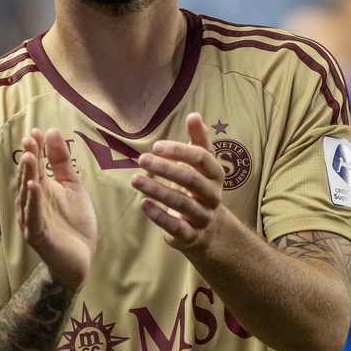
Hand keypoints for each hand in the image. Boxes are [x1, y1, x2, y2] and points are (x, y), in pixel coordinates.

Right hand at [16, 127, 97, 289]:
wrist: (81, 258)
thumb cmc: (73, 222)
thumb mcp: (72, 185)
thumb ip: (61, 161)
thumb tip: (51, 131)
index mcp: (40, 190)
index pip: (34, 165)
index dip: (35, 149)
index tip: (36, 131)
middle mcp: (32, 203)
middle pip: (28, 177)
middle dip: (29, 158)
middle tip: (30, 139)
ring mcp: (32, 219)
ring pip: (28, 195)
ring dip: (28, 175)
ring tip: (30, 157)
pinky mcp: (38, 235)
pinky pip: (33, 216)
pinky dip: (33, 201)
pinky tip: (34, 186)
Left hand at [131, 112, 225, 253]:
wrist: (209, 230)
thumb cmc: (199, 186)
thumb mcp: (202, 164)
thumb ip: (199, 139)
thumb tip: (194, 114)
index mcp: (215, 174)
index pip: (201, 158)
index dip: (179, 151)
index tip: (156, 145)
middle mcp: (212, 195)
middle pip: (191, 180)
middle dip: (165, 168)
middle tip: (142, 159)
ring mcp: (203, 217)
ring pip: (181, 203)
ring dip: (156, 190)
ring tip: (135, 179)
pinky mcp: (191, 235)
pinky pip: (176, 227)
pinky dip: (159, 216)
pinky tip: (143, 204)